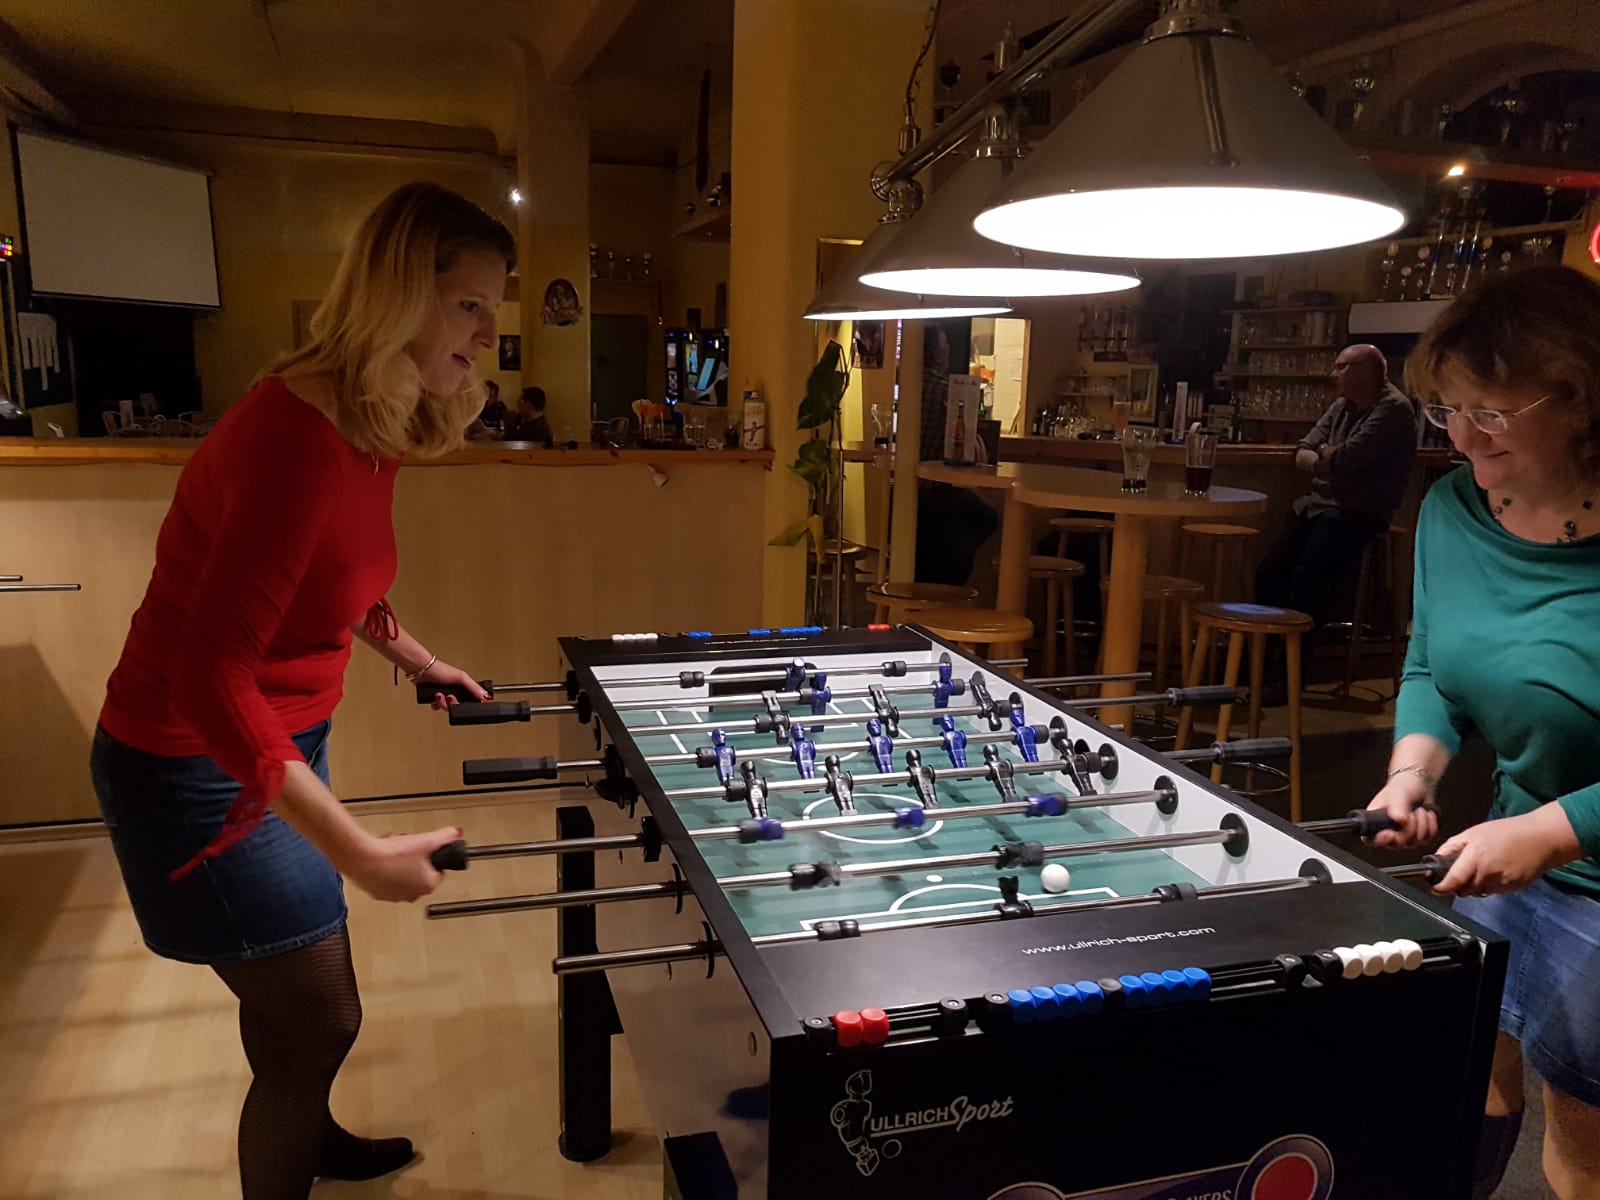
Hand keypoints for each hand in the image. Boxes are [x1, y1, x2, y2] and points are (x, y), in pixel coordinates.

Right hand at [346, 825, 460, 901]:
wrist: (363, 860)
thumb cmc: (393, 855)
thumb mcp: (426, 840)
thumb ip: (445, 836)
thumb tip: (455, 833)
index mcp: (428, 885)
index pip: (439, 870)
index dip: (433, 856)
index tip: (425, 848)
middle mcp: (412, 895)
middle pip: (421, 872)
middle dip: (416, 858)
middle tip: (409, 847)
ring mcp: (393, 896)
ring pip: (403, 875)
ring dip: (401, 863)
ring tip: (394, 850)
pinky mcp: (377, 893)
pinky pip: (386, 879)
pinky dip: (386, 869)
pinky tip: (382, 857)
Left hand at [417, 658, 488, 708]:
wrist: (421, 670)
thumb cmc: (440, 669)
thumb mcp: (461, 677)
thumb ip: (474, 687)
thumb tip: (486, 696)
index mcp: (464, 686)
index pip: (471, 700)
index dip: (467, 704)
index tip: (463, 703)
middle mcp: (455, 691)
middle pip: (458, 706)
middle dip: (452, 704)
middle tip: (449, 697)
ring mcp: (445, 694)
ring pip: (447, 708)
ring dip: (442, 704)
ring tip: (439, 695)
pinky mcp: (435, 698)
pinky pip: (438, 707)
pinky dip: (436, 705)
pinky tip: (434, 698)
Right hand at [1366, 776, 1436, 848]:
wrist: (1419, 784)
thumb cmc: (1402, 786)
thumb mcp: (1398, 793)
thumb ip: (1397, 806)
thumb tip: (1399, 820)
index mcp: (1376, 821)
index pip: (1371, 839)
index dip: (1380, 841)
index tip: (1391, 833)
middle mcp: (1388, 830)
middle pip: (1396, 843)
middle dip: (1409, 829)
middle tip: (1413, 813)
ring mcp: (1403, 835)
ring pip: (1413, 843)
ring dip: (1422, 826)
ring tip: (1421, 810)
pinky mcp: (1418, 835)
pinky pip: (1426, 840)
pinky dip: (1431, 827)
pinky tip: (1428, 814)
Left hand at [1433, 807, 1583, 897]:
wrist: (1542, 838)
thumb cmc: (1507, 832)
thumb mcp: (1473, 832)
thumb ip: (1452, 846)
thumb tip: (1436, 858)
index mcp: (1475, 857)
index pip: (1453, 881)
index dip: (1441, 887)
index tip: (1436, 887)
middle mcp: (1488, 873)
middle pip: (1464, 890)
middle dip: (1458, 885)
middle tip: (1460, 874)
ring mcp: (1502, 883)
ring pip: (1479, 892)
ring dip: (1474, 886)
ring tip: (1481, 869)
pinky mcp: (1513, 888)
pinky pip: (1494, 891)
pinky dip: (1490, 885)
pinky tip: (1496, 871)